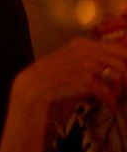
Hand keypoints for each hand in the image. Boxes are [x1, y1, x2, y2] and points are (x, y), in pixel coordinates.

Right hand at [12, 37, 126, 111]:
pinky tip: (111, 106)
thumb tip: (110, 65)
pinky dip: (111, 100)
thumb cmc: (50, 74)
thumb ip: (87, 58)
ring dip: (121, 88)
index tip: (125, 72)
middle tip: (125, 85)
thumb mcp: (68, 58)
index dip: (125, 60)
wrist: (33, 86)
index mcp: (81, 44)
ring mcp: (86, 65)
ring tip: (117, 96)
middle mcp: (86, 52)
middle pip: (121, 60)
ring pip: (118, 74)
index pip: (115, 47)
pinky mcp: (85, 81)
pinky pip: (108, 91)